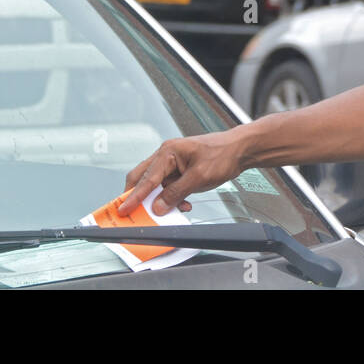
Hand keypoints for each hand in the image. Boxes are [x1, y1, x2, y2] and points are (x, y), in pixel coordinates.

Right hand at [120, 131, 244, 216]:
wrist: (240, 150)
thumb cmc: (222, 155)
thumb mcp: (198, 177)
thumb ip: (176, 193)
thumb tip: (158, 206)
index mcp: (168, 152)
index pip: (146, 179)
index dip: (133, 197)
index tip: (123, 210)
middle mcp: (167, 156)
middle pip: (144, 179)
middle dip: (139, 197)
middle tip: (133, 213)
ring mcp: (173, 163)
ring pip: (157, 186)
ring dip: (161, 200)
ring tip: (174, 209)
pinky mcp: (180, 171)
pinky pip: (169, 187)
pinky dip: (173, 198)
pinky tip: (185, 203)